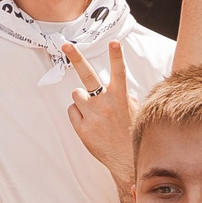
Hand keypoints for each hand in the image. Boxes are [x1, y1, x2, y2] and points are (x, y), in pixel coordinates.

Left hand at [62, 41, 133, 185]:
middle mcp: (106, 104)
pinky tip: (89, 122)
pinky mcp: (82, 128)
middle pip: (88, 75)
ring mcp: (92, 115)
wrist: (126, 160)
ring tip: (92, 110)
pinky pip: (72, 111)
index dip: (117, 55)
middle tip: (66, 45)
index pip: (119, 72)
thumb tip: (120, 88)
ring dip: (81, 99)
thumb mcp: (135, 111)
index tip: (114, 42)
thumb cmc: (130, 133)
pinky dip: (78, 114)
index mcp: (121, 97)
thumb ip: (125, 96)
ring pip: (76, 94)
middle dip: (76, 57)